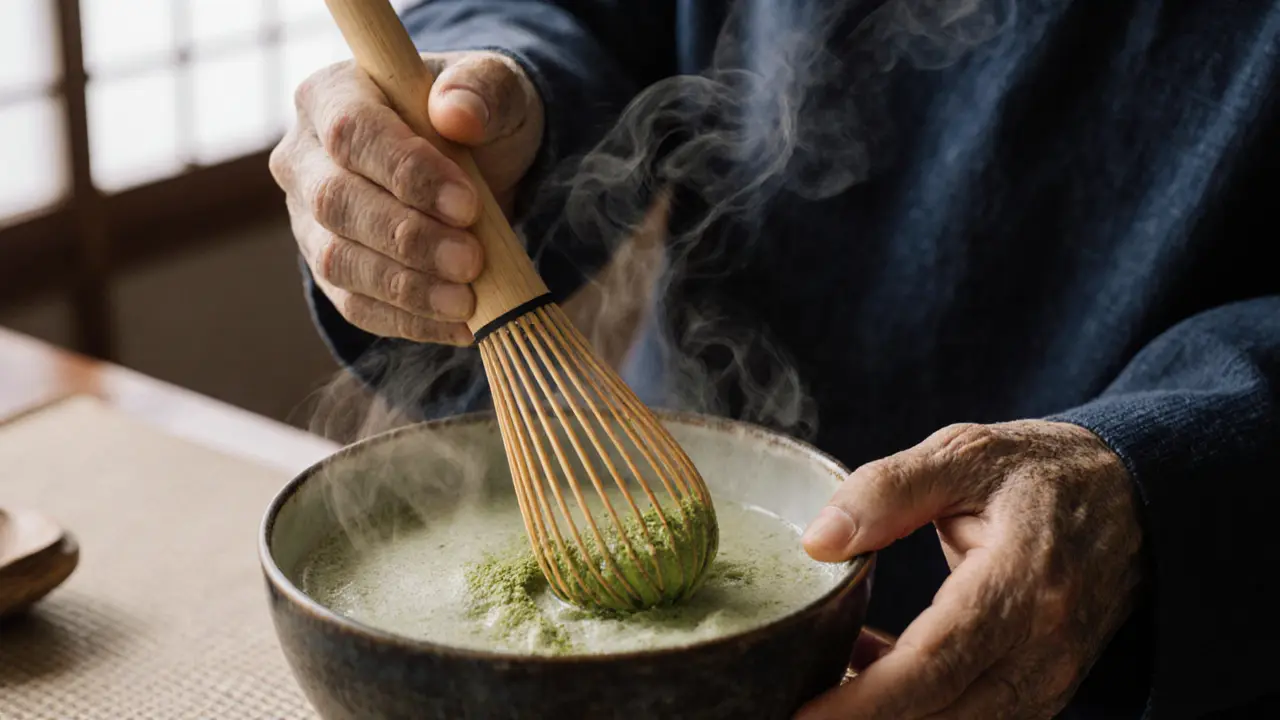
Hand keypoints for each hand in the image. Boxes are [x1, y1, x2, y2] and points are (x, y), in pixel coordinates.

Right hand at [269, 51, 544, 344]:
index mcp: (332, 95)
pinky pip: (355, 306)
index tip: (467, 205)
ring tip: (467, 300)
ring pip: (338, 262)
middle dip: (408, 238)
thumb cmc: (479, 118)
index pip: (352, 133)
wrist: (480, 163)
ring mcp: (309, 219)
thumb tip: (456, 112)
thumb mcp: (497, 90)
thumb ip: (481, 89)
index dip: (405, 173)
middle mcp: (304, 158)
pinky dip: (409, 321)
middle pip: (336, 203)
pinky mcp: (330, 270)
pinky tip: (461, 324)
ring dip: (406, 288)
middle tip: (471, 260)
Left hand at [797, 421, 1144, 718]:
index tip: (803, 713)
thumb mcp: (965, 453)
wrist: (1137, 499)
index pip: (933, 663)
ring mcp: (1050, 679)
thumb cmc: (1042, 472)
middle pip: (943, 715)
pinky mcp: (1044, 691)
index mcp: (1022, 583)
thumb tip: (818, 540)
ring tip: (825, 678)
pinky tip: (869, 667)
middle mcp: (1043, 647)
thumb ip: (889, 490)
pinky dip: (919, 710)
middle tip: (791, 707)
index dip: (865, 701)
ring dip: (891, 717)